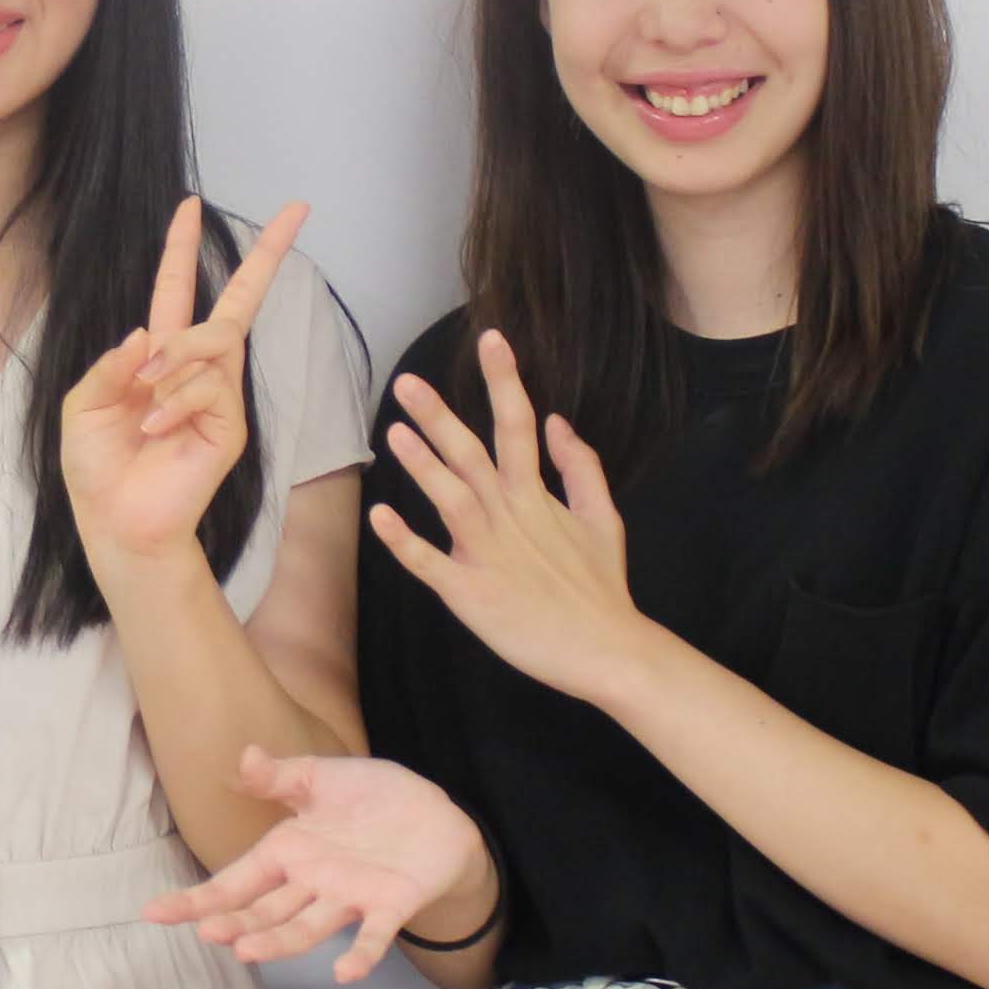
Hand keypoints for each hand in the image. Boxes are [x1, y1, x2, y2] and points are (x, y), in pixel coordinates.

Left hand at [60, 197, 307, 566]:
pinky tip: (154, 428)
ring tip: (143, 396)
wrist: (118, 521)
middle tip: (296, 211)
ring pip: (213, 341)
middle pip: (239, 301)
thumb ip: (110, 366)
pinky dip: (175, 402)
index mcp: (157, 357)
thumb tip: (148, 332)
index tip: (191, 205)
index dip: (183, 248)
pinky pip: (210, 387)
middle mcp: (195, 369)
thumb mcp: (82, 407)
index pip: (176, 291)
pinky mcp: (229, 425)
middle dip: (267, 255)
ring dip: (173, 360)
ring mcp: (219, 396)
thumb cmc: (99, 468)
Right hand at [146, 747, 491, 984]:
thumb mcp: (324, 778)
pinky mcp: (390, 905)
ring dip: (277, 942)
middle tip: (207, 932)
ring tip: (246, 952)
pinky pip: (373, 934)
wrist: (439, 817)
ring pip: (306, 926)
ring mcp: (349, 898)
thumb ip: (282, 776)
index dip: (197, 898)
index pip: (235, 880)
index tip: (155, 912)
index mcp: (289, 851)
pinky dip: (360, 954)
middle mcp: (311, 882)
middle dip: (235, 922)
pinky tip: (344, 973)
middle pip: (264, 910)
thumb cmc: (374, 800)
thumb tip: (245, 757)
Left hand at [370, 332, 653, 703]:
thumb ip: (581, 466)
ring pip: (450, 499)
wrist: (608, 650)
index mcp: (536, 496)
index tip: (492, 338)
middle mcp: (510, 516)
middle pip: (471, 455)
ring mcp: (488, 554)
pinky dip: (405, 542)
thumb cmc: (601, 587)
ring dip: (422, 465)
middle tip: (407, 381)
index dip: (504, 380)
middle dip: (439, 416)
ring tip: (394, 433)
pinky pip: (431, 564)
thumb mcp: (604, 518)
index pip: (518, 424)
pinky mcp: (471, 593)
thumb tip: (558, 420)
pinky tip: (380, 516)